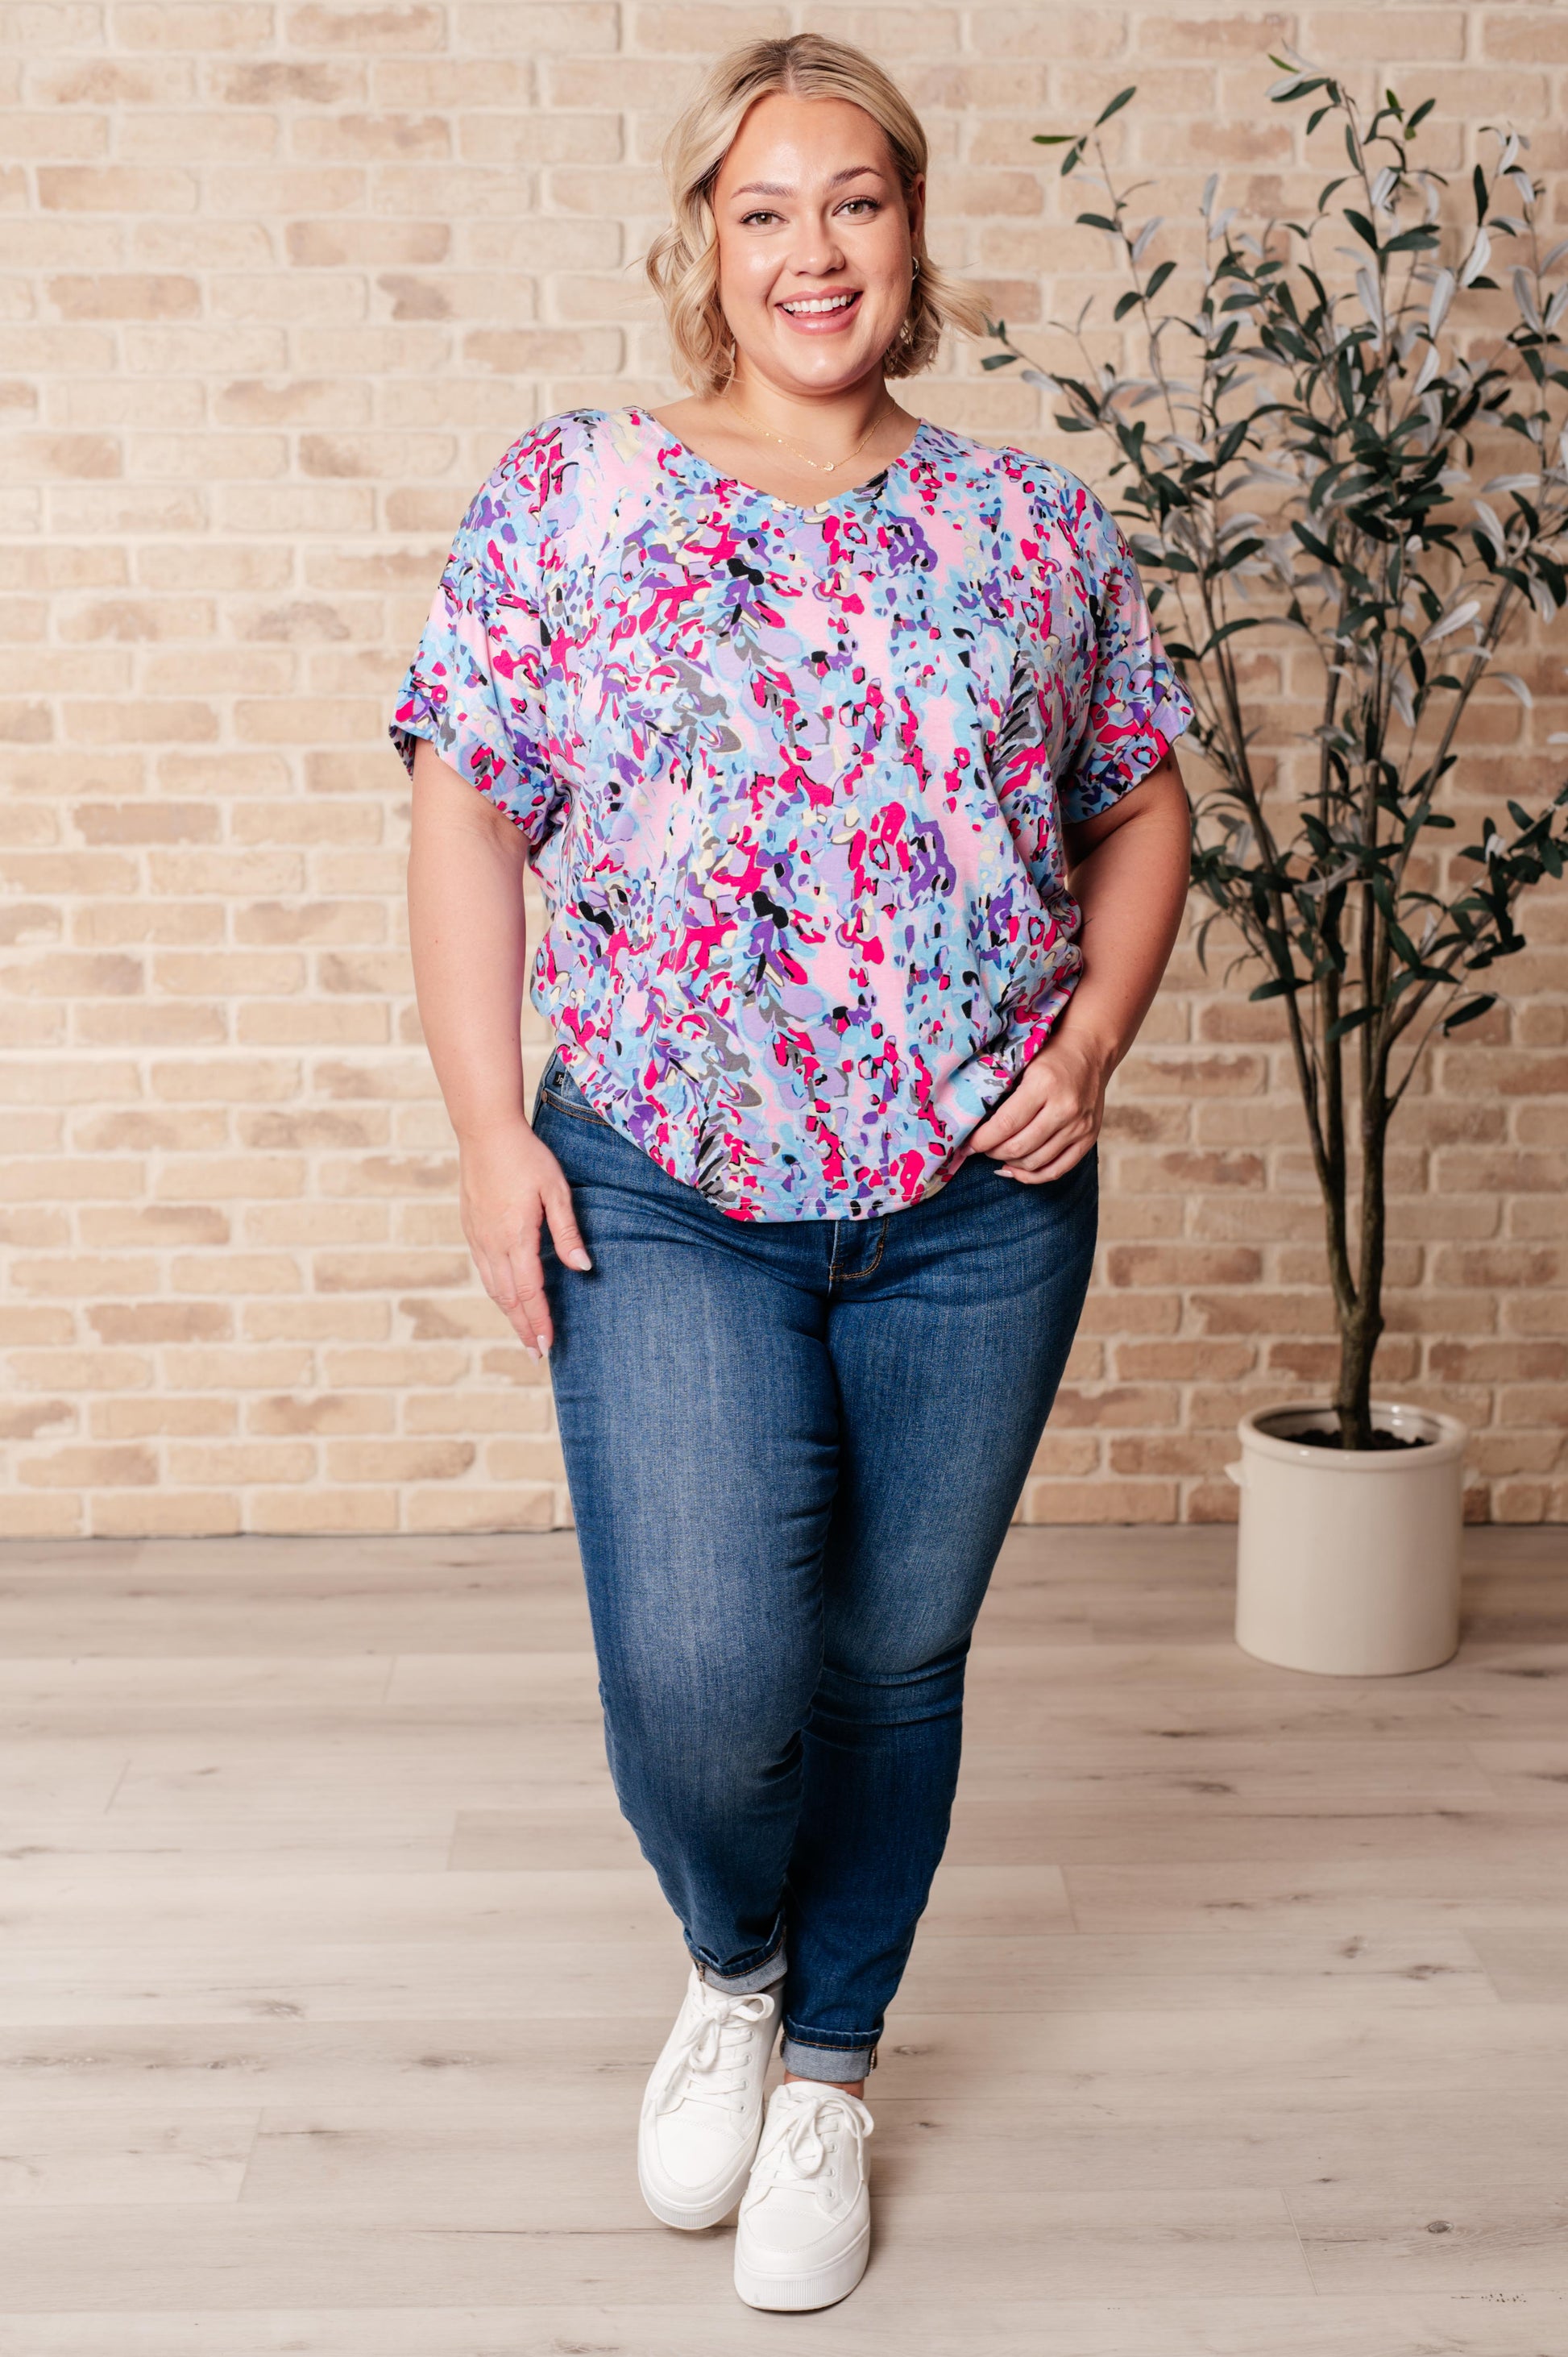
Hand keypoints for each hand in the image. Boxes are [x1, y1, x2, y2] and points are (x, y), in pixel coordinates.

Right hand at [457, 1120, 590, 1357]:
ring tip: (523, 1333)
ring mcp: (478, 1237)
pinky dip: (496, 1291)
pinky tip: (505, 1298)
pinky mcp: (471, 1228)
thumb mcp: (556, 1190)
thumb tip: (583, 1268)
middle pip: (508, 1298)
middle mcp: (492, 1243)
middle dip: (523, 1327)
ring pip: (492, 1287)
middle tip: (536, 1353)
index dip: (538, 1320)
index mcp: (516, 1236)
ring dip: (508, 1313)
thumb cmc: (526, 1156)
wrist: (485, 1131)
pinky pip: (484, 1270)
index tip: (547, 1345)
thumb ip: (567, 1232)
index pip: (528, 1291)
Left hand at [968, 1032, 1110, 1182]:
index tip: (967, 1144)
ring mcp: (1079, 1126)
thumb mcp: (1022, 1062)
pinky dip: (1033, 1176)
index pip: (1006, 1124)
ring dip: (1010, 1163)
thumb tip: (972, 1122)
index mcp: (1044, 1084)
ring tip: (997, 1154)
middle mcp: (1065, 1108)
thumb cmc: (1049, 1055)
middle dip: (992, 1152)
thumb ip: (1002, 1090)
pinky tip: (1016, 1170)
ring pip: (1035, 1162)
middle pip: (1019, 1147)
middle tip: (981, 1147)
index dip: (982, 1140)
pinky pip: (1057, 1170)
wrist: (1090, 1051)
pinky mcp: (1088, 1138)